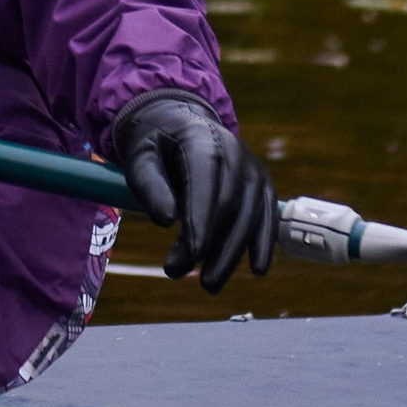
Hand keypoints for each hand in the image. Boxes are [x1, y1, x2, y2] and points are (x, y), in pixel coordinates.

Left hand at [109, 89, 277, 291]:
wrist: (181, 122)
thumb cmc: (156, 144)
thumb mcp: (139, 156)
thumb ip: (148, 185)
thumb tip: (166, 221)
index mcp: (204, 141)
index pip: (207, 184)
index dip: (200, 223)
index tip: (188, 258)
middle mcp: (236, 154)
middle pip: (229, 206)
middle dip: (209, 246)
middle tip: (178, 273)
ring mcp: (253, 170)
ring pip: (249, 217)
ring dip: (231, 254)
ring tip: (208, 283)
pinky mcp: (262, 185)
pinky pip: (267, 217)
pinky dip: (264, 243)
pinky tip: (257, 268)